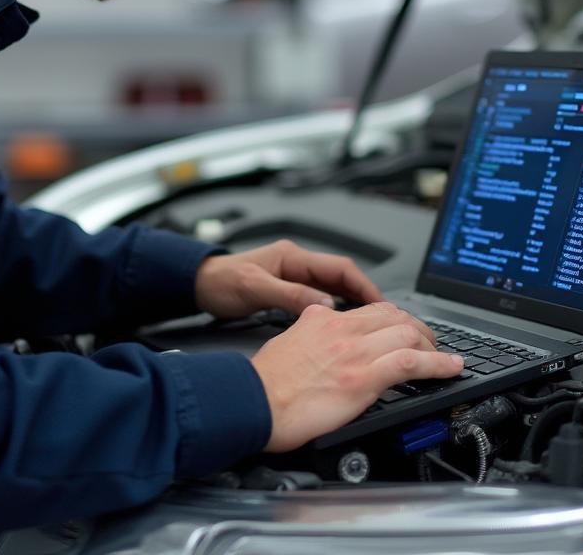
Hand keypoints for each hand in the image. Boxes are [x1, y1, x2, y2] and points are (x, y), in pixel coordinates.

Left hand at [194, 240, 381, 318]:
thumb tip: (325, 304)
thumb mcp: (256, 288)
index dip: (364, 285)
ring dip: (350, 304)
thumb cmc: (221, 282)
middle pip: (341, 278)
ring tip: (367, 324)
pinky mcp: (287, 290)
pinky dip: (333, 311)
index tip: (380, 303)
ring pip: (332, 289)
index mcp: (293, 257)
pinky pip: (319, 298)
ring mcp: (293, 276)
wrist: (200, 285)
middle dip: (363, 296)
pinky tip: (338, 326)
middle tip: (382, 318)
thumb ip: (290, 295)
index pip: (340, 268)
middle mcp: (296, 264)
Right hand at [251, 302, 463, 451]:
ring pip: (408, 334)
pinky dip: (437, 364)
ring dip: (433, 346)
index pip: (371, 309)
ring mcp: (355, 352)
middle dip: (419, 329)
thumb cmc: (264, 381)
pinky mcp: (363, 378)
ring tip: (445, 357)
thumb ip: (309, 331)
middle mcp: (342, 328)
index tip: (404, 329)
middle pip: (395, 316)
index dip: (396, 318)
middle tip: (429, 344)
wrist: (254, 400)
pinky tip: (451, 368)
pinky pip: (411, 363)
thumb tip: (319, 330)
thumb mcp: (287, 340)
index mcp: (323, 319)